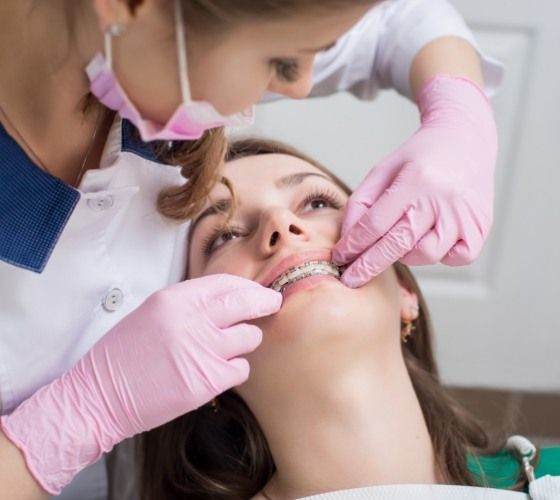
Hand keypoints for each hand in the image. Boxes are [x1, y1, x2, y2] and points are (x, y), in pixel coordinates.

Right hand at [1, 274, 280, 493]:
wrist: (100, 396)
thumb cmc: (124, 354)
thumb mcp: (153, 312)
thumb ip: (189, 303)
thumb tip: (228, 299)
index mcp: (175, 299)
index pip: (226, 282)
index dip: (246, 286)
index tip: (256, 290)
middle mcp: (192, 320)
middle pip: (247, 302)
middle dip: (265, 301)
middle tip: (271, 303)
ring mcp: (202, 351)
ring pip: (250, 337)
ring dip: (245, 341)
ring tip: (230, 347)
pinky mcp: (207, 381)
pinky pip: (241, 369)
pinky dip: (235, 369)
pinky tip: (219, 370)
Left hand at [333, 75, 497, 287]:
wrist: (465, 138)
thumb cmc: (419, 158)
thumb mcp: (382, 171)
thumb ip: (361, 204)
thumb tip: (347, 241)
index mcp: (415, 180)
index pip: (375, 224)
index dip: (354, 245)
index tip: (339, 259)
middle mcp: (442, 198)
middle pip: (398, 244)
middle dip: (369, 265)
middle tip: (350, 279)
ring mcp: (465, 215)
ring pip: (426, 255)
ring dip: (407, 254)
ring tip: (402, 238)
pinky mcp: (480, 226)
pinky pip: (456, 258)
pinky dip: (441, 255)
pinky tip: (432, 238)